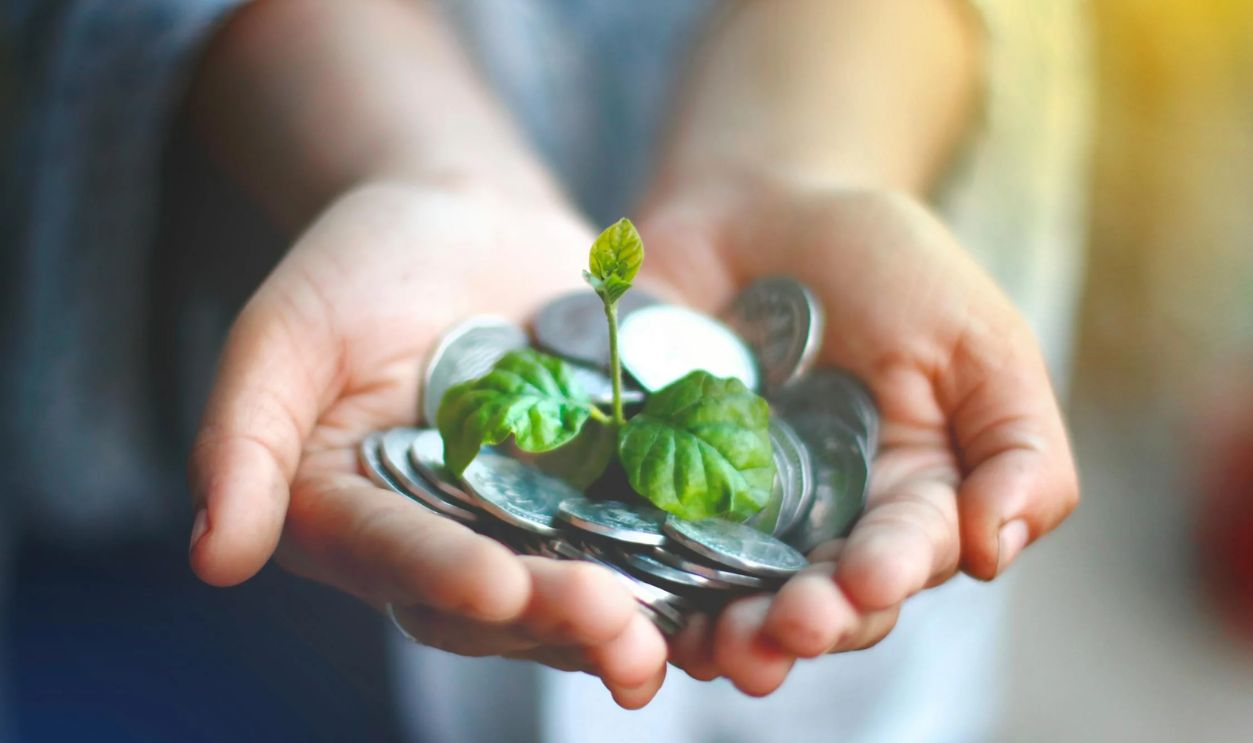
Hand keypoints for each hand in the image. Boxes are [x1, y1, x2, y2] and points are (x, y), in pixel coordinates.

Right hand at [188, 181, 668, 707]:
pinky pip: (642, 544)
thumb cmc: (356, 266)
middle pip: (496, 602)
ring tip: (669, 639)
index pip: (395, 559)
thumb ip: (243, 437)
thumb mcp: (286, 332)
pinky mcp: (603, 498)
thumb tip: (214, 558)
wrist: (463, 218)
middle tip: (616, 628)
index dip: (443, 576)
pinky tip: (728, 591)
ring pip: (574, 594)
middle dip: (555, 618)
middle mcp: (443, 544)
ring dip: (624, 624)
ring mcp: (530, 528)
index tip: (494, 586)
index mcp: (356, 521)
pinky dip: (681, 574)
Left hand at [636, 174, 1078, 693]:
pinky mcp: (654, 491)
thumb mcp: (976, 339)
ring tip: (723, 644)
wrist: (760, 206)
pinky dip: (645, 586)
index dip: (887, 574)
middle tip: (789, 626)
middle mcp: (822, 529)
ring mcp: (734, 516)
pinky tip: (640, 608)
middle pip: (819, 602)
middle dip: (808, 622)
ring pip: (733, 598)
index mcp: (906, 503)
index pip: (903, 558)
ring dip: (731, 632)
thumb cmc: (884, 266)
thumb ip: (1018, 445)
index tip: (868, 577)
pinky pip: (646, 550)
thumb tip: (996, 549)